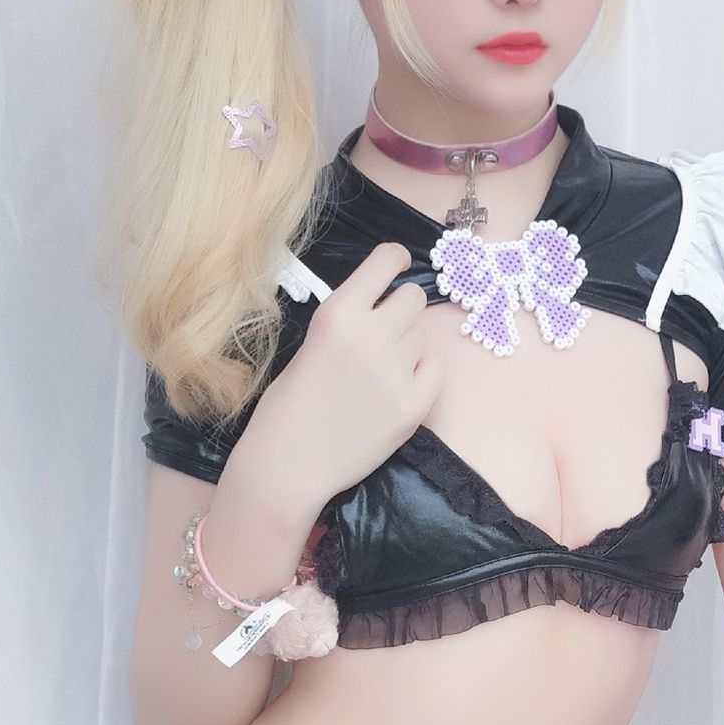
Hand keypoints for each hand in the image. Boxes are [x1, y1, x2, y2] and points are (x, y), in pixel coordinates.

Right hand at [240, 241, 443, 509]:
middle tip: (385, 332)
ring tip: (379, 372)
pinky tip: (397, 387)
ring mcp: (397, 370)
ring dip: (408, 345)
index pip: (386, 261)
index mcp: (338, 313)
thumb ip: (350, 322)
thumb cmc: (288, 405)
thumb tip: (385, 307)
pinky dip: (421, 373)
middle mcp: (372, 334)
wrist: (289, 464)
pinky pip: (435, 368)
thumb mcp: (311, 344)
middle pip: (413, 299)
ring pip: (422, 336)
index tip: (400, 263)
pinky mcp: (414, 404)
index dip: (396, 260)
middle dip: (401, 310)